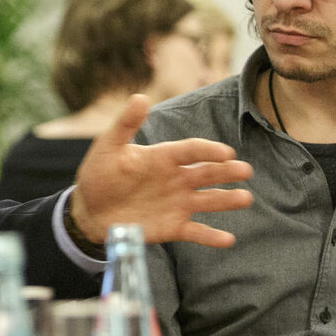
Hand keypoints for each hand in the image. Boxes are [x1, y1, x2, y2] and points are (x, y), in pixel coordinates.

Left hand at [70, 94, 253, 246]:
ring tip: (245, 198)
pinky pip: (196, 232)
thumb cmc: (100, 173)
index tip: (225, 152)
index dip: (208, 150)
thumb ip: (125, 124)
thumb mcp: (109, 146)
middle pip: (206, 173)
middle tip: (245, 170)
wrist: (90, 209)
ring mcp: (177, 203)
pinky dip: (211, 236)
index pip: (191, 150)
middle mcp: (176, 179)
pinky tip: (228, 239)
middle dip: (226, 172)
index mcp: (164, 157)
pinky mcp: (173, 227)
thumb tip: (140, 97)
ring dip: (227, 200)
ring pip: (208, 200)